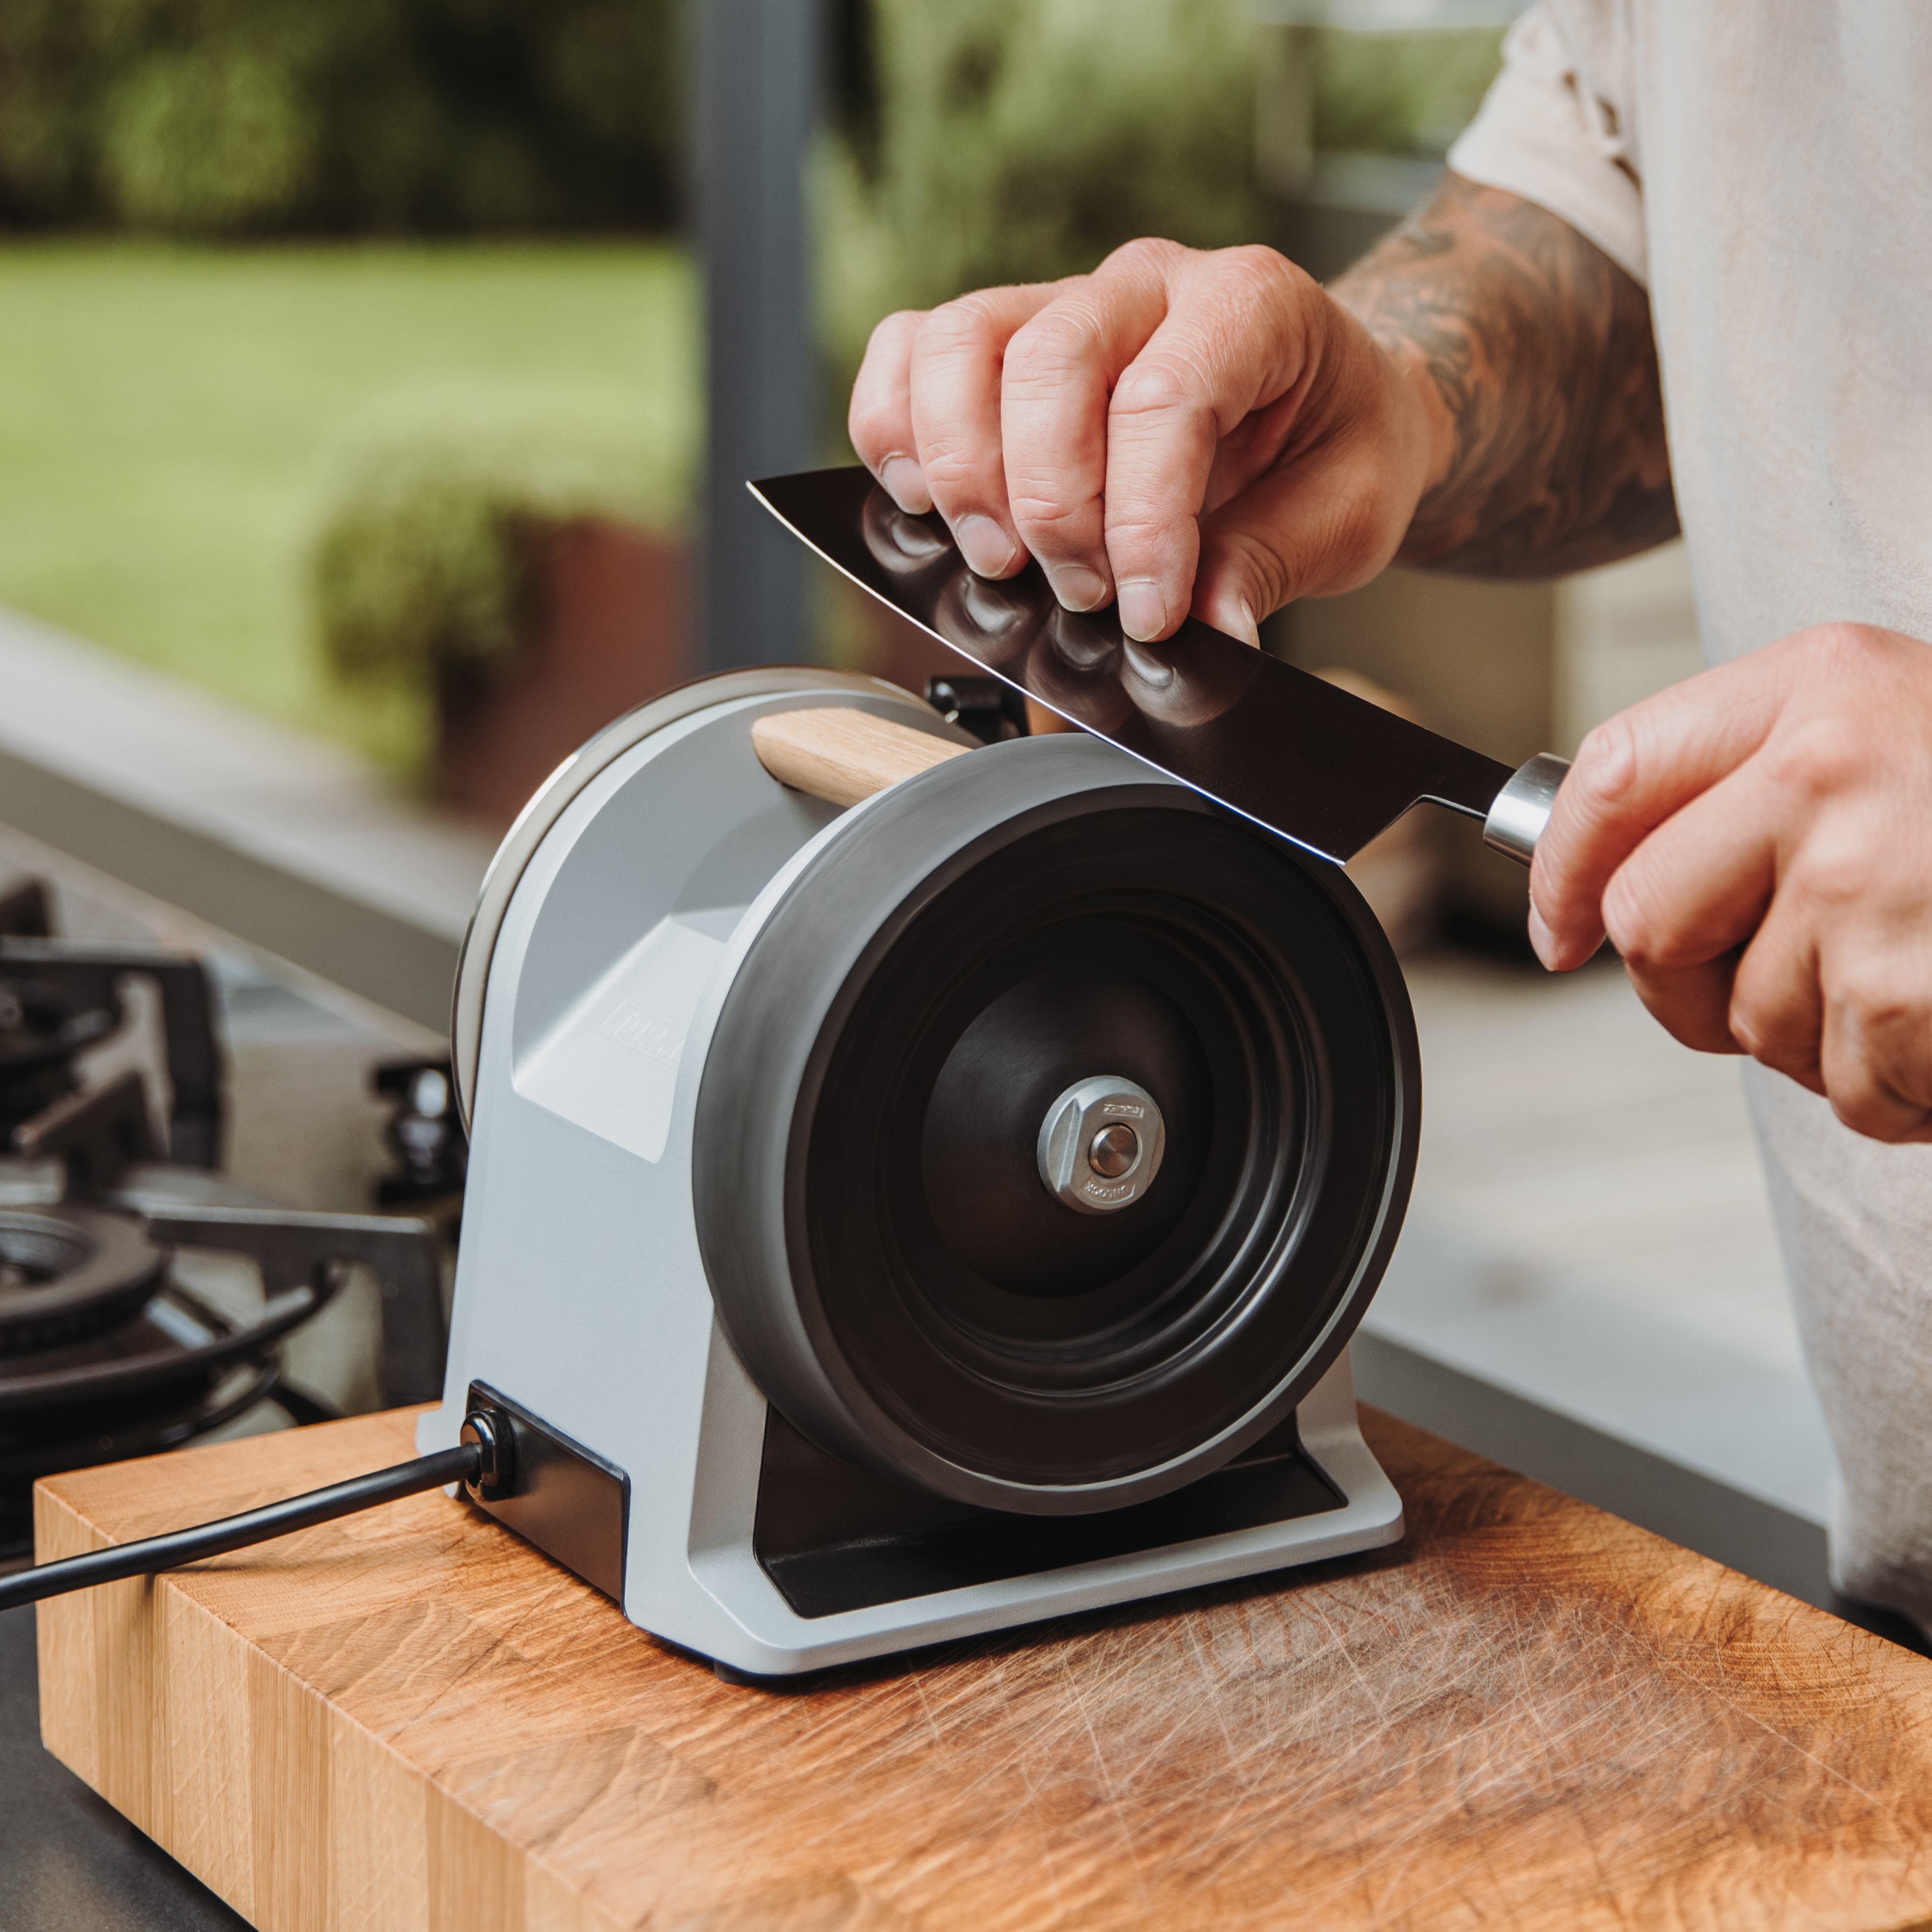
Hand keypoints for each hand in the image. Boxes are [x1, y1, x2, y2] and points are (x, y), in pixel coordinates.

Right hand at [847, 238, 1440, 644]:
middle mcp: (1147, 284)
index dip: (1142, 522)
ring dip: (962, 470)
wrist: (1333, 402)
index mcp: (1251, 303)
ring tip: (999, 559)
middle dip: (1050, 503)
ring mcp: (1063, 297)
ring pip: (961, 342)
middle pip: (1048, 360)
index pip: (1164, 397)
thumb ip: (1271, 566)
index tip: (1148, 616)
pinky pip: (912, 347)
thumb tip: (1205, 633)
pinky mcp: (1003, 335)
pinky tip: (927, 501)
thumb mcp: (1347, 517)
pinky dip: (895, 426)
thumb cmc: (1338, 447)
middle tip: (1080, 594)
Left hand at [1531, 624, 1931, 1141]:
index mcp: (1818, 686)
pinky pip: (1847, 1086)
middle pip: (1646, 923)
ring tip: (1919, 984)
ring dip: (1821, 1040)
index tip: (1559, 934)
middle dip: (1681, 988)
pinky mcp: (1913, 992)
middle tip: (1755, 995)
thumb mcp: (1886, 739)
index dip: (1558, 871)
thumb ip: (1751, 789)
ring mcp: (1876, 884)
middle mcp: (1831, 772)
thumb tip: (1597, 895)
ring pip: (1751, 1022)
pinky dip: (1898, 1089)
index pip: (1613, 778)